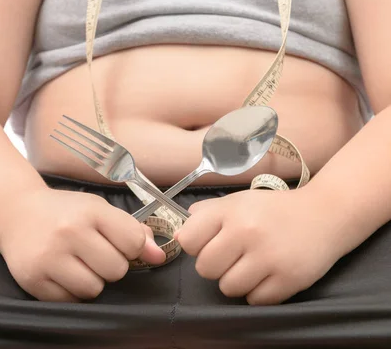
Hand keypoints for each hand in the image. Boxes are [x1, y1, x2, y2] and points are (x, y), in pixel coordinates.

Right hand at [0, 187, 165, 301]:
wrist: (16, 212)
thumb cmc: (64, 211)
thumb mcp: (98, 210)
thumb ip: (131, 230)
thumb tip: (158, 256)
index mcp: (90, 211)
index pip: (133, 242)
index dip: (131, 247)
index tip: (118, 243)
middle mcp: (69, 232)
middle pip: (116, 270)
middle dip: (110, 266)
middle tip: (94, 254)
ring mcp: (49, 257)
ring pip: (93, 289)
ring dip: (91, 281)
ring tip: (78, 265)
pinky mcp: (33, 279)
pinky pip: (70, 301)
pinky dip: (71, 292)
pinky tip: (62, 273)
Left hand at [174, 188, 343, 304]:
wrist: (325, 213)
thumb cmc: (274, 209)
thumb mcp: (238, 201)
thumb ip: (206, 214)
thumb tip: (178, 234)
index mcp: (230, 211)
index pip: (188, 240)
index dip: (196, 246)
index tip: (210, 243)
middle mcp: (246, 231)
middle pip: (205, 269)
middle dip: (215, 267)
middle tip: (233, 257)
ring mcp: (269, 257)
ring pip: (228, 288)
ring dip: (237, 282)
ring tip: (252, 266)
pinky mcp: (289, 279)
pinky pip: (255, 300)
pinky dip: (259, 293)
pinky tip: (269, 275)